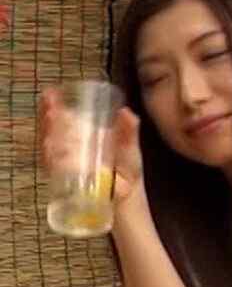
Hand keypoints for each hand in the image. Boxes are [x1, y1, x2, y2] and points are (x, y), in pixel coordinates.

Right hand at [39, 87, 144, 206]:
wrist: (128, 192)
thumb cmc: (126, 166)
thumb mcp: (129, 144)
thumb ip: (128, 129)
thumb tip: (127, 112)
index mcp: (82, 134)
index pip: (62, 116)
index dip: (53, 104)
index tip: (51, 94)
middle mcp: (69, 146)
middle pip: (51, 129)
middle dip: (48, 117)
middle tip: (51, 107)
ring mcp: (65, 162)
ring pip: (49, 146)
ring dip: (47, 134)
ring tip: (50, 122)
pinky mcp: (65, 179)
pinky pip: (53, 168)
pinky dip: (50, 158)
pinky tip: (49, 147)